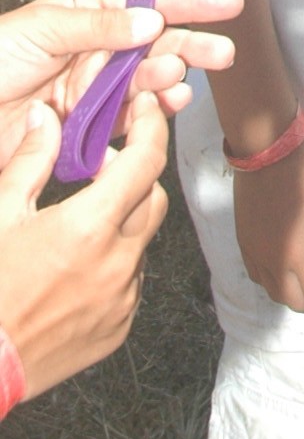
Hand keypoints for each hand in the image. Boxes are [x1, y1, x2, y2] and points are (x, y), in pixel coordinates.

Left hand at [0, 0, 241, 165]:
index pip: (148, 0)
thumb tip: (149, 19)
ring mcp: (94, 87)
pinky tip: (161, 108)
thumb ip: (98, 26)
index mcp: (88, 12)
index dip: (190, 1)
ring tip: (177, 82)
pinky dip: (148, 114)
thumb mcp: (42, 29)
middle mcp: (97, 47)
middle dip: (192, 45)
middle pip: (156, 42)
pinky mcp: (86, 125)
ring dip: (168, 80)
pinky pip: (126, 119)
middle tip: (222, 53)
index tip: (227, 2)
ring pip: (146, 81)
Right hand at [0, 91, 169, 397]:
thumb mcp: (0, 214)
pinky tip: (76, 269)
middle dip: (133, 177)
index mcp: (89, 227)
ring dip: (121, 224)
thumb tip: (45, 118)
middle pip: (153, 198)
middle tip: (97, 173)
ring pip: (141, 241)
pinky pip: (131, 282)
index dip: (152, 126)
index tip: (147, 109)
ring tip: (77, 229)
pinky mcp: (118, 328)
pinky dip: (114, 265)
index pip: (147, 161)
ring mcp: (122, 299)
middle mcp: (116, 263)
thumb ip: (30, 160)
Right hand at [233, 136, 303, 322]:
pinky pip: (261, 278)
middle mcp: (273, 261)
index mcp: (299, 253)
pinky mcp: (245, 243)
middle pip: (298, 302)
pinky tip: (293, 270)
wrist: (266, 145)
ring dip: (301, 297)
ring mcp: (255, 253)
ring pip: (277, 293)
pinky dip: (280, 285)